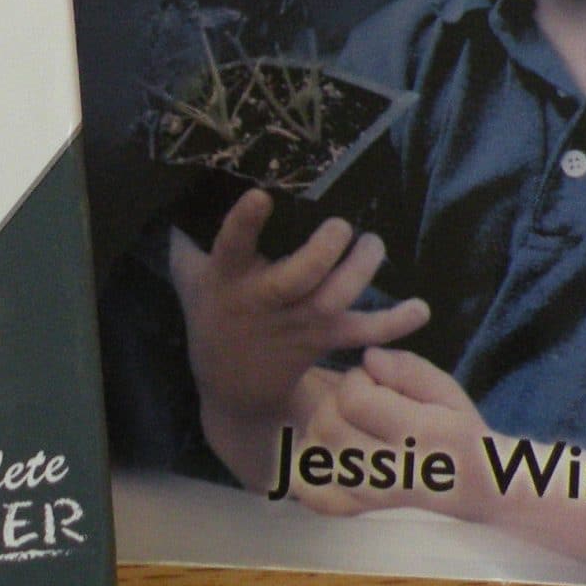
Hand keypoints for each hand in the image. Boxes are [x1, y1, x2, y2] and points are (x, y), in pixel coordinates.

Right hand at [170, 191, 430, 437]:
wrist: (232, 390)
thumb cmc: (212, 318)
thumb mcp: (191, 282)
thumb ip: (185, 246)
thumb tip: (165, 203)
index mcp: (228, 279)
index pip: (232, 247)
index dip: (245, 223)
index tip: (262, 195)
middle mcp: (266, 301)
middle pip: (297, 278)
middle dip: (322, 252)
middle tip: (341, 226)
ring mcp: (298, 322)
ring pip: (333, 299)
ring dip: (359, 271)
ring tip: (373, 244)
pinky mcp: (324, 338)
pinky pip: (362, 331)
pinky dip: (393, 323)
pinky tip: (420, 309)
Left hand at [324, 347, 494, 520]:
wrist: (476, 489)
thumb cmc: (459, 433)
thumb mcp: (447, 391)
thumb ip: (409, 369)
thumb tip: (368, 357)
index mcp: (416, 436)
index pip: (353, 401)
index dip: (357, 380)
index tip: (375, 381)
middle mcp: (389, 471)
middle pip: (327, 425)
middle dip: (336, 400)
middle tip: (362, 401)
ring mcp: (368, 495)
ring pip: (314, 453)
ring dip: (322, 430)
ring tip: (349, 424)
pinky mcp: (353, 509)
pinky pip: (310, 493)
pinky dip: (308, 471)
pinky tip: (328, 453)